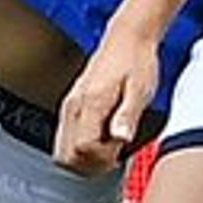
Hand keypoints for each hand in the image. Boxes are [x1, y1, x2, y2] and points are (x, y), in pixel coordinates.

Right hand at [56, 26, 161, 175]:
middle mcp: (73, 106)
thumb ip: (128, 116)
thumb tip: (121, 138)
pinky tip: (102, 140)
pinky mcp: (72, 106)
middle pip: (66, 156)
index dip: (102, 157)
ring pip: (62, 151)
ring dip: (85, 158)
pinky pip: (66, 139)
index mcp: (90, 103)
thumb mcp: (140, 90)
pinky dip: (81, 148)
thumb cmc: (136, 61)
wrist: (128, 38)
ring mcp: (70, 106)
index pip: (83, 149)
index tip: (120, 150)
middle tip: (114, 154)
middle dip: (91, 164)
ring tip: (110, 148)